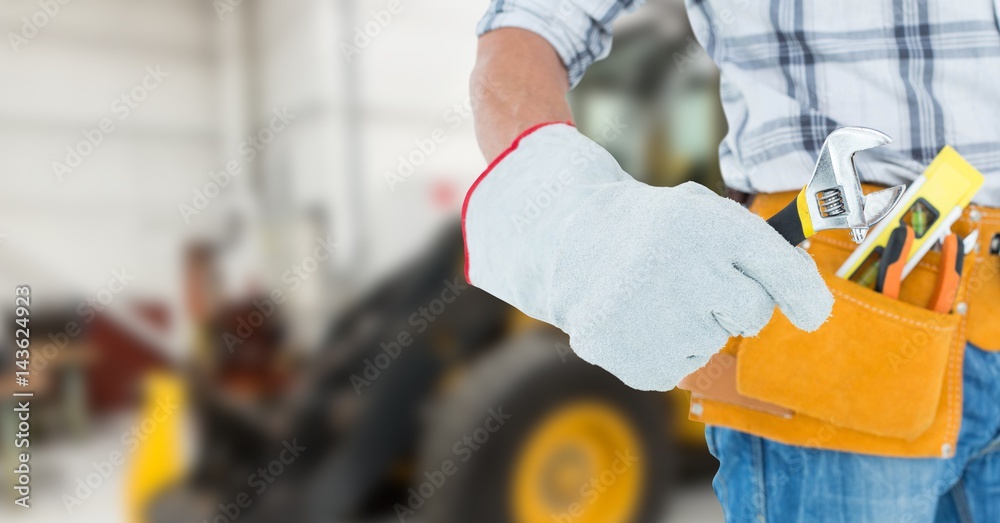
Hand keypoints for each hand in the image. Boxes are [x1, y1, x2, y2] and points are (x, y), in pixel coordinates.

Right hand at [463, 123, 832, 390]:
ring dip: (694, 323)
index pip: (783, 273)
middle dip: (733, 300)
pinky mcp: (641, 362)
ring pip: (714, 341)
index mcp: (709, 225)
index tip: (812, 313)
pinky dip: (666, 349)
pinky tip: (638, 320)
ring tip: (653, 295)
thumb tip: (810, 300)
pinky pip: (683, 366)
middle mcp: (688, 272)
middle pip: (754, 313)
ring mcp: (660, 321)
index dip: (806, 297)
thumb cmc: (648, 231)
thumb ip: (753, 246)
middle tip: (693, 280)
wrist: (567, 246)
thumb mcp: (699, 211)